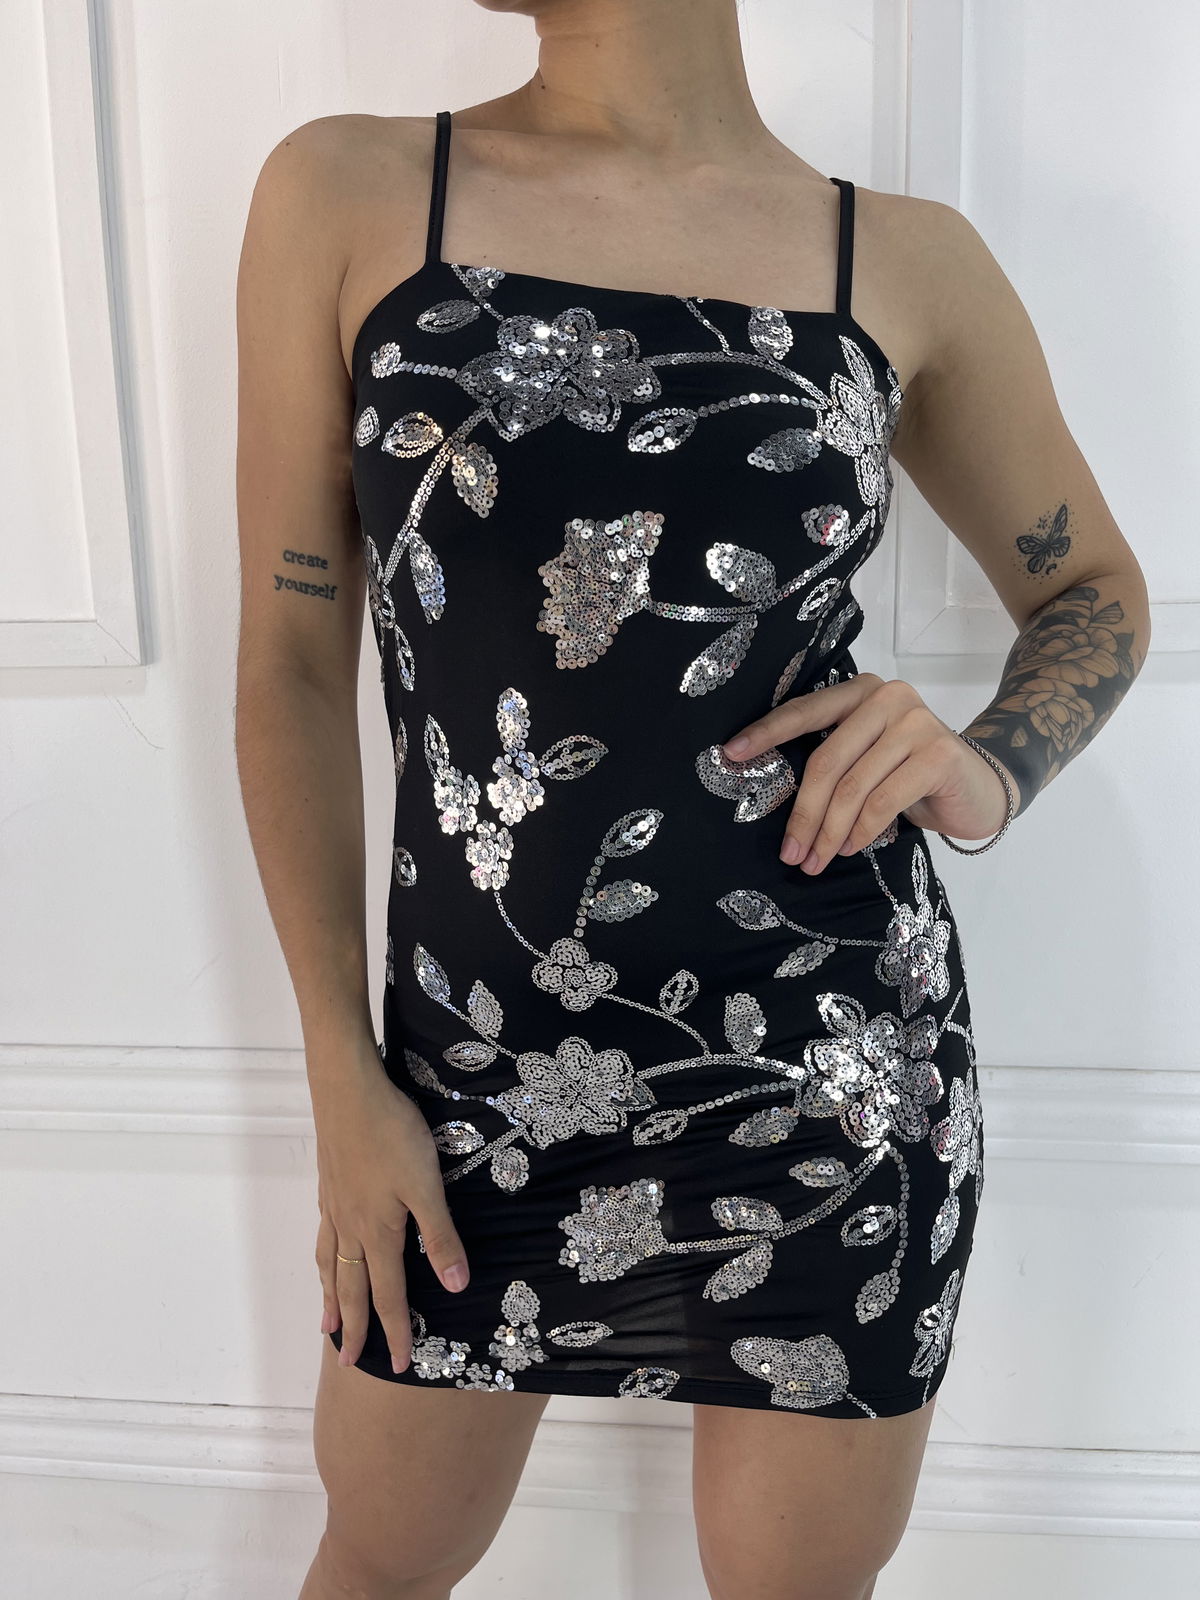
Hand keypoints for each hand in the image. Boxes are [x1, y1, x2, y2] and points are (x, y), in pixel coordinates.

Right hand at [309, 1033, 469, 1372]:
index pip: (388, 1295)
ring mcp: (336, 1207)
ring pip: (332, 1265)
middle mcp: (352, 1227)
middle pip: (352, 1288)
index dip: (395, 1332)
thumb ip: (440, 1235)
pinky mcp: (330, 1185)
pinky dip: (324, 1260)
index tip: (399, 1365)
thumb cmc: (392, 1134)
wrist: (348, 1091)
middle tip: (348, 1362)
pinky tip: (327, 1255)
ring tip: (326, 1325)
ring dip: (332, 1298)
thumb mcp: (426, 1185)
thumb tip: (455, 1286)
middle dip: (354, 1328)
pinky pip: (324, 1238)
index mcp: (379, 1233)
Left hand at [722, 674, 1015, 873]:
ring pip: (853, 787)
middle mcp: (887, 697)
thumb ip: (832, 759)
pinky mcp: (939, 754)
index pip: (804, 711)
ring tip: (816, 861)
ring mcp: (916, 722)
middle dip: (803, 814)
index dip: (766, 733)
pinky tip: (850, 848)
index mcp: (860, 692)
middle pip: (826, 761)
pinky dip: (861, 832)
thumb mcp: (866, 759)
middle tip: (790, 854)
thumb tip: (775, 798)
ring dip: (829, 832)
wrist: (979, 788)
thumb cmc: (911, 777)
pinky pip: (883, 801)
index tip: (729, 755)